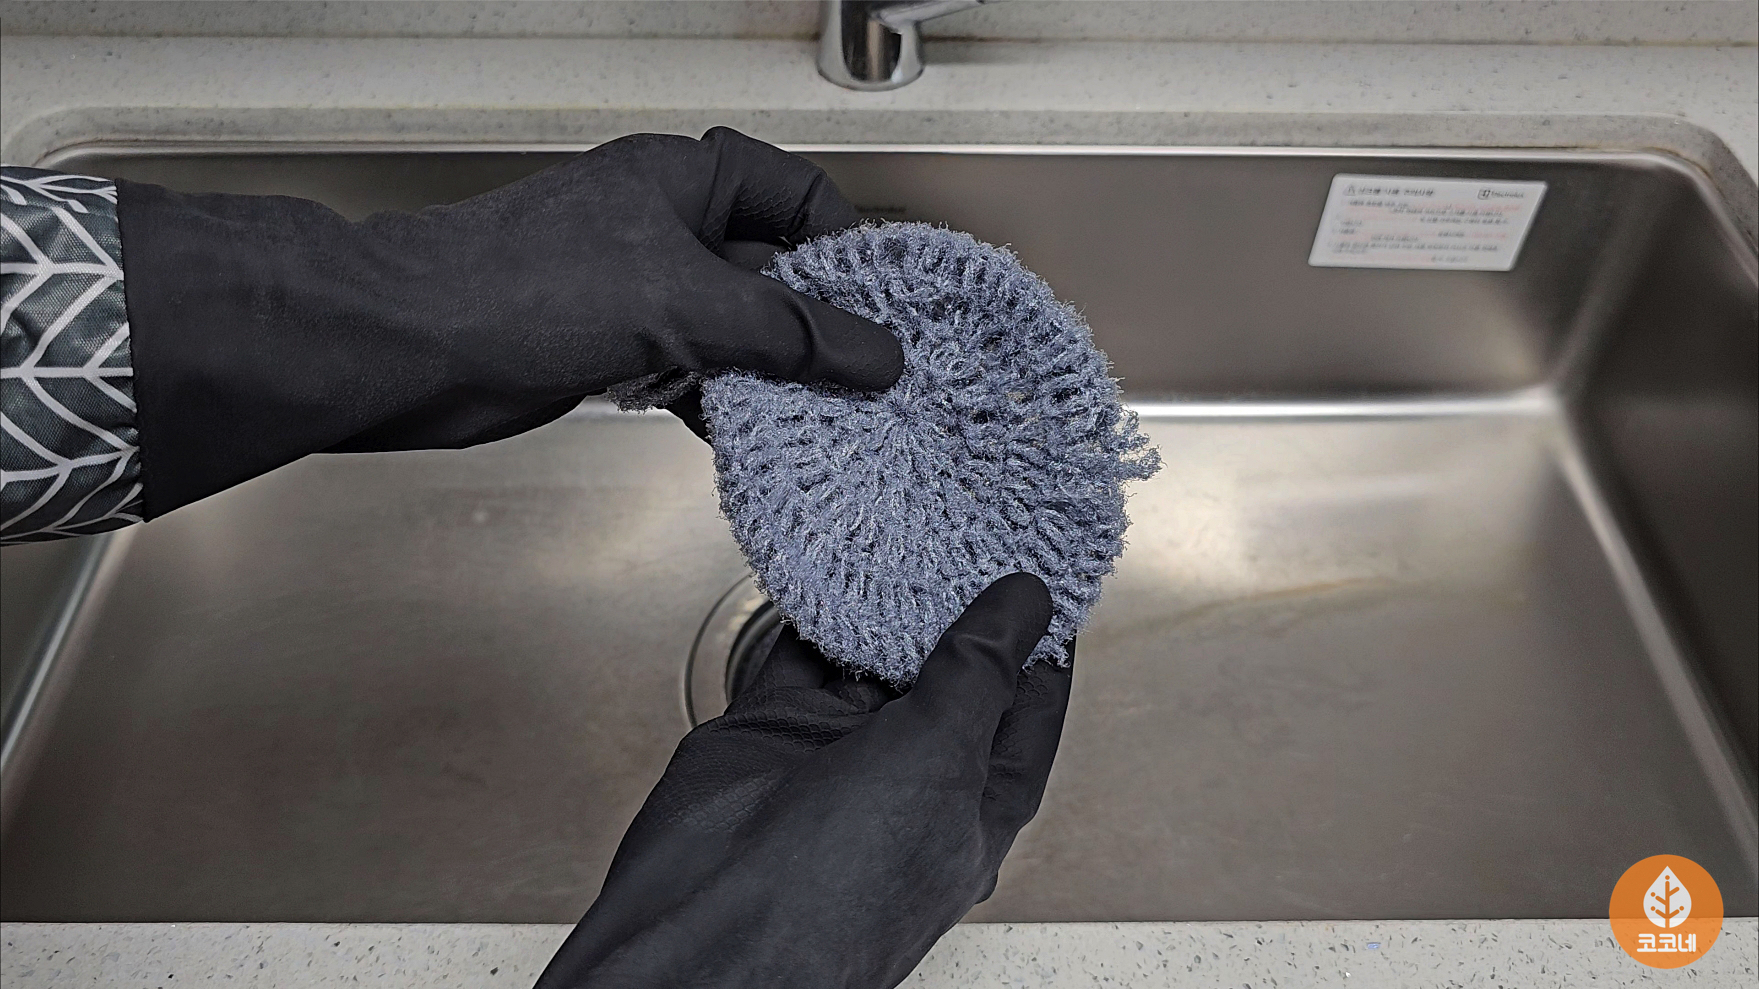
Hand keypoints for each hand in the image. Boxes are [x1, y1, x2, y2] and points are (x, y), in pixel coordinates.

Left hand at [116, 128, 901, 516]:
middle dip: (818, 322)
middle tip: (868, 373)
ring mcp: (635, 291)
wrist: (410, 348)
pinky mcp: (609, 350)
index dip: (845, 241)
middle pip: (771, 269)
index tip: (883, 301)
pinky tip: (753, 440)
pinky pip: (693, 375)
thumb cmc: (518, 288)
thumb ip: (788, 332)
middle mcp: (662, 228)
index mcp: (683, 180)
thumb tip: (871, 353)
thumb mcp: (685, 302)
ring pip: (734, 330)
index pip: (794, 192)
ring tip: (825, 417)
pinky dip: (725, 407)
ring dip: (774, 375)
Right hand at [535, 573, 1072, 988]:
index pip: (1026, 704)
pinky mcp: (769, 731)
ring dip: (881, 596)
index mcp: (972, 801)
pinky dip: (808, 606)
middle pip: (946, 669)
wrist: (707, 933)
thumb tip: (1023, 607)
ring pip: (869, 654)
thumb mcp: (942, 760)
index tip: (1040, 565)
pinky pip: (796, 653)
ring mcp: (835, 753)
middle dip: (954, 601)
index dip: (1038, 636)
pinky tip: (827, 557)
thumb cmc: (839, 894)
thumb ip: (980, 674)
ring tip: (905, 524)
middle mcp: (907, 776)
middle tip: (967, 524)